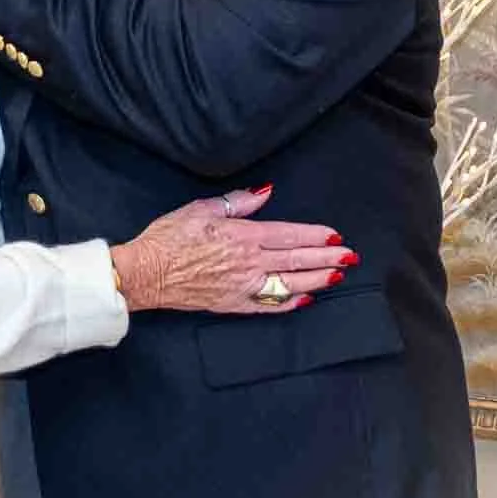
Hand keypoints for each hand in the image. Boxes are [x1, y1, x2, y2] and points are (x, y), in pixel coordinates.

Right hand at [110, 186, 356, 315]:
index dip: (315, 236)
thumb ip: (237, 202)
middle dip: (327, 258)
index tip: (335, 235)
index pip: (289, 235)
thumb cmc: (168, 238)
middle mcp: (249, 263)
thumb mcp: (201, 208)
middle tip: (351, 256)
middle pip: (297, 260)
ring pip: (290, 284)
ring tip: (337, 275)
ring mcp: (243, 287)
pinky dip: (290, 302)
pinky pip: (269, 305)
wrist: (145, 273)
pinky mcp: (234, 304)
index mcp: (242, 236)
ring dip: (317, 279)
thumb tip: (265, 192)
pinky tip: (306, 299)